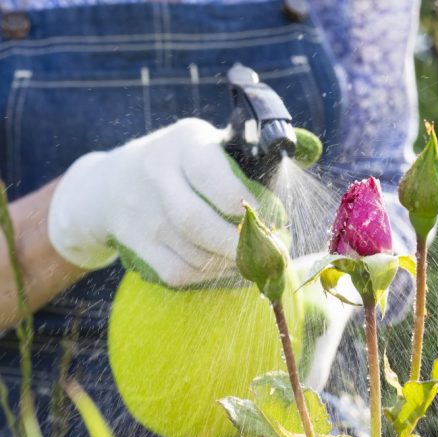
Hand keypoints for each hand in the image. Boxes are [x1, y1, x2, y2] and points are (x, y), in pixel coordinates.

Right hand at [49, 118, 281, 287]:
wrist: (111, 183)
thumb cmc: (181, 163)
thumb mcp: (209, 143)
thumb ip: (252, 153)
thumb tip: (311, 151)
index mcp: (184, 145)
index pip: (218, 181)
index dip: (253, 207)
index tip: (276, 219)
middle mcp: (156, 176)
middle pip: (198, 223)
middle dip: (241, 245)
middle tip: (270, 252)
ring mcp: (140, 214)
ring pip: (191, 253)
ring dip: (230, 264)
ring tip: (253, 260)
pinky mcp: (135, 245)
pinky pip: (177, 272)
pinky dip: (207, 276)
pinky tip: (223, 266)